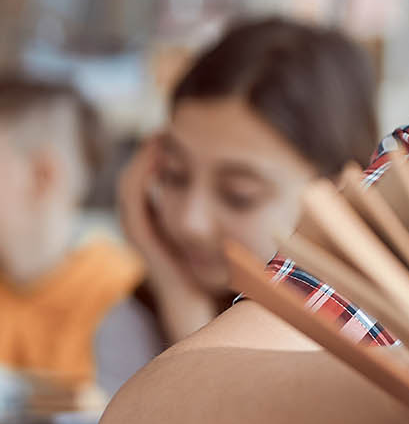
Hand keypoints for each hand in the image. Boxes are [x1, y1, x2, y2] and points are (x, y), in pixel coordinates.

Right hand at [116, 137, 216, 340]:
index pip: (156, 174)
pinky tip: (158, 157)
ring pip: (131, 182)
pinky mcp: (139, 233)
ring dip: (144, 157)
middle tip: (170, 124)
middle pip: (140, 172)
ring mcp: (138, 226)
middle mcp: (145, 219)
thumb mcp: (225, 229)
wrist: (198, 300)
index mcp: (161, 217)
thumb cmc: (216, 268)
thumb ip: (232, 208)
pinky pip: (132, 197)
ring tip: (160, 136)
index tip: (186, 130)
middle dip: (152, 148)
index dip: (165, 151)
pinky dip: (141, 175)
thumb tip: (263, 181)